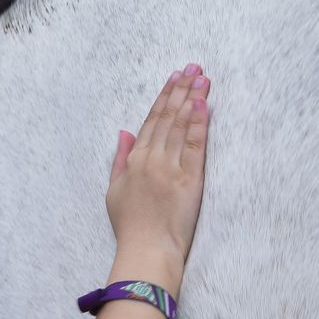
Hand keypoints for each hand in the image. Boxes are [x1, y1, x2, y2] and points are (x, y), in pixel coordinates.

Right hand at [104, 64, 210, 289]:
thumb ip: (119, 158)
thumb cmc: (130, 226)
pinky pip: (194, 145)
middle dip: (181, 89)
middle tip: (193, 67)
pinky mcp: (189, 180)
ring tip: (202, 78)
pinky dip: (199, 123)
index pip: (151, 120)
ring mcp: (169, 168)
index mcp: (134, 160)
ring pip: (181, 125)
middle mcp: (151, 159)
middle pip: (168, 117)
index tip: (174, 77)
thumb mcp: (114, 190)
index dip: (164, 96)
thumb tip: (124, 132)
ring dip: (192, 98)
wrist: (146, 251)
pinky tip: (204, 104)